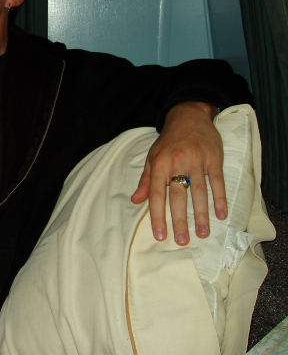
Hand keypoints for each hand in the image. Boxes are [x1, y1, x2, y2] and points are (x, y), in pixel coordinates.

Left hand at [131, 101, 225, 244]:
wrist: (188, 116)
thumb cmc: (168, 141)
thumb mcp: (152, 157)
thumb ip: (146, 181)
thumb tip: (136, 201)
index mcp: (159, 164)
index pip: (157, 194)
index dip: (158, 215)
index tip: (160, 235)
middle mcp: (177, 163)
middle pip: (178, 196)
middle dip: (180, 220)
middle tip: (182, 241)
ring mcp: (197, 160)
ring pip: (199, 191)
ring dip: (201, 214)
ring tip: (202, 233)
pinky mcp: (214, 158)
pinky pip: (217, 181)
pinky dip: (219, 198)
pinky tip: (221, 214)